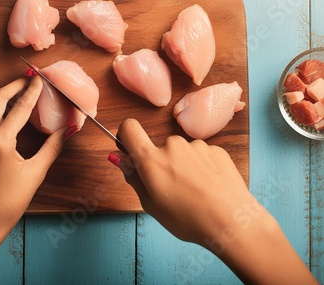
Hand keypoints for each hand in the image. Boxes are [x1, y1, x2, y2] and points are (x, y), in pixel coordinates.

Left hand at [0, 75, 69, 284]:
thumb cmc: (9, 202)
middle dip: (14, 85)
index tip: (40, 79)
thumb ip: (52, 147)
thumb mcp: (35, 174)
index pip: (19, 108)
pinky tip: (4, 108)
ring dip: (2, 95)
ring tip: (18, 89)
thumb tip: (68, 128)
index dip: (32, 92)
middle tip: (29, 78)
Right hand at [109, 118, 317, 284]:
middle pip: (158, 147)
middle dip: (161, 163)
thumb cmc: (189, 219)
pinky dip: (202, 168)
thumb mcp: (151, 205)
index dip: (126, 136)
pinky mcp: (215, 149)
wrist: (233, 222)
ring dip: (183, 166)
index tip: (131, 149)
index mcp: (151, 160)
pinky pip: (200, 155)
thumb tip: (118, 158)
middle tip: (172, 189)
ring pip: (181, 152)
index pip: (129, 128)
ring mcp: (196, 146)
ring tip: (195, 192)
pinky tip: (209, 188)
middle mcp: (172, 146)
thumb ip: (134, 178)